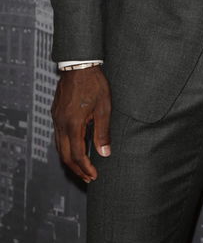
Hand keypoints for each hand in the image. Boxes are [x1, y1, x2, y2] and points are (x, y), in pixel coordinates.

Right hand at [51, 66, 111, 182]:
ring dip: (70, 160)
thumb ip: (103, 131)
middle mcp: (61, 124)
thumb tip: (105, 152)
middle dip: (76, 169)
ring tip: (82, 167)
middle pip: (65, 155)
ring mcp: (57, 119)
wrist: (79, 65)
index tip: (93, 176)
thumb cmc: (93, 83)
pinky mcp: (56, 114)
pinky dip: (66, 147)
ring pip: (59, 147)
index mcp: (73, 124)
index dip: (85, 168)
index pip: (77, 155)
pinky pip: (58, 137)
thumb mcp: (104, 107)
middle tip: (88, 177)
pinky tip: (75, 148)